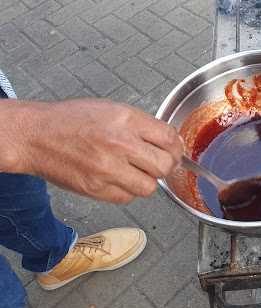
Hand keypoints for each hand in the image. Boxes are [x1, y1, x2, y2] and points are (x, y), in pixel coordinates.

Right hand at [1, 99, 183, 203]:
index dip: (176, 146)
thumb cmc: (72, 120)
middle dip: (167, 165)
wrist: (37, 136)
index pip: (169, 138)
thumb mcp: (112, 110)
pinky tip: (118, 178)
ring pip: (149, 187)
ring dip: (148, 181)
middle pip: (165, 165)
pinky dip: (127, 191)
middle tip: (159, 163)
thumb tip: (169, 141)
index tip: (174, 149)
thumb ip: (141, 125)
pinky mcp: (96, 189)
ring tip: (137, 171)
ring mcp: (108, 169)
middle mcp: (121, 144)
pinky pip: (127, 198)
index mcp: (126, 120)